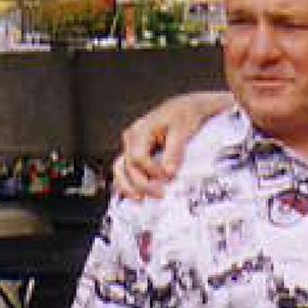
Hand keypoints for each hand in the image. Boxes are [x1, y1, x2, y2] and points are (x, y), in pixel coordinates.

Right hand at [113, 91, 230, 198]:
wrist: (186, 108)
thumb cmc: (184, 115)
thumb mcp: (182, 131)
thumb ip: (174, 151)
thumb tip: (168, 171)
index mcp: (140, 130)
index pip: (138, 157)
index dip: (152, 170)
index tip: (168, 177)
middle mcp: (132, 138)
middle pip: (127, 166)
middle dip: (142, 183)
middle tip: (160, 194)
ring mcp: (132, 146)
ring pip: (120, 169)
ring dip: (128, 186)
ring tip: (141, 199)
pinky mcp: (137, 153)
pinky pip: (126, 170)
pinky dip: (128, 182)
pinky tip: (136, 194)